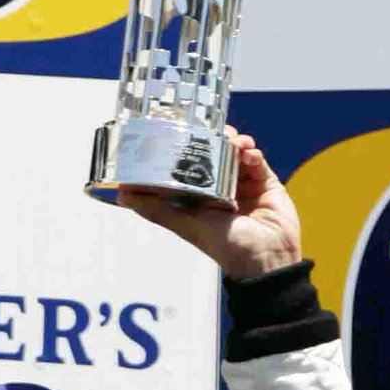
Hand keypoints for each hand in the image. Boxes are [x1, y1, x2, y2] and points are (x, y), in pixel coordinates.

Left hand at [115, 131, 301, 279]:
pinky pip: (256, 161)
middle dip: (212, 141)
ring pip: (235, 154)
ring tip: (233, 139)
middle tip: (210, 130)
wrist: (267, 258)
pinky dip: (252, 153)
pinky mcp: (264, 184)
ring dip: (233, 143)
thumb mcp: (186, 224)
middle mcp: (220, 191)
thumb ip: (156, 209)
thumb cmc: (226, 248)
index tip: (180, 131)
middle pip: (213, 156)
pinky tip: (249, 154)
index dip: (184, 150)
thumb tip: (122, 196)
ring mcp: (242, 186)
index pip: (188, 168)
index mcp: (199, 200)